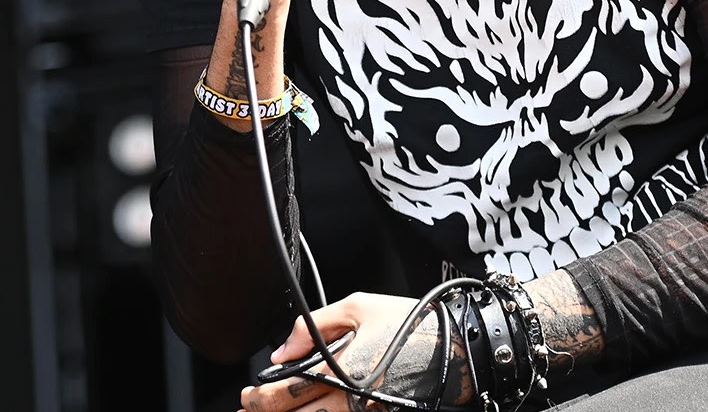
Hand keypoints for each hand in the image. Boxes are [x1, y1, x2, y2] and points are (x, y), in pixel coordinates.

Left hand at [240, 293, 465, 411]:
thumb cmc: (414, 324)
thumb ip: (314, 327)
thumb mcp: (360, 307)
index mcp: (341, 370)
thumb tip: (282, 351)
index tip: (247, 396)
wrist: (459, 349)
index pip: (284, 394)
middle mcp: (350, 400)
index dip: (258, 399)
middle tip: (250, 410)